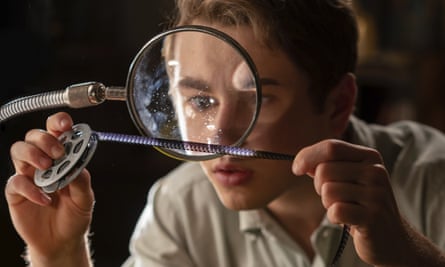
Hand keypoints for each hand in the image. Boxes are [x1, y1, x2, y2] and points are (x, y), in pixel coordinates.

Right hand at [5, 112, 93, 266]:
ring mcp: (28, 175)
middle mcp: (43, 161)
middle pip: (34, 135)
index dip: (58, 122)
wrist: (62, 241)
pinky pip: (16, 182)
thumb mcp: (85, 198)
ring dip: (33, 154)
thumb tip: (76, 163)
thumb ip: (81, 179)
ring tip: (47, 168)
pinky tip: (45, 199)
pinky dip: (30, 188)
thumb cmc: (74, 215)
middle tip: (58, 152)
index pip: (57, 131)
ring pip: (18, 150)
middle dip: (45, 139)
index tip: (65, 124)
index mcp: (62, 157)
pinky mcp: (16, 192)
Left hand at [292, 139, 411, 265]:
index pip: (331, 147)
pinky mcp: (372, 217)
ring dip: (328, 203)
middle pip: (324, 170)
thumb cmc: (360, 204)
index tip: (297, 169)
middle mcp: (376, 172)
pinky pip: (335, 211)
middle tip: (334, 197)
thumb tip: (301, 162)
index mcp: (369, 157)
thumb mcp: (347, 178)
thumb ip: (326, 165)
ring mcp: (376, 194)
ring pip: (327, 191)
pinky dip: (334, 217)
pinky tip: (347, 220)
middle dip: (319, 185)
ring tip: (344, 208)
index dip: (308, 156)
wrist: (390, 237)